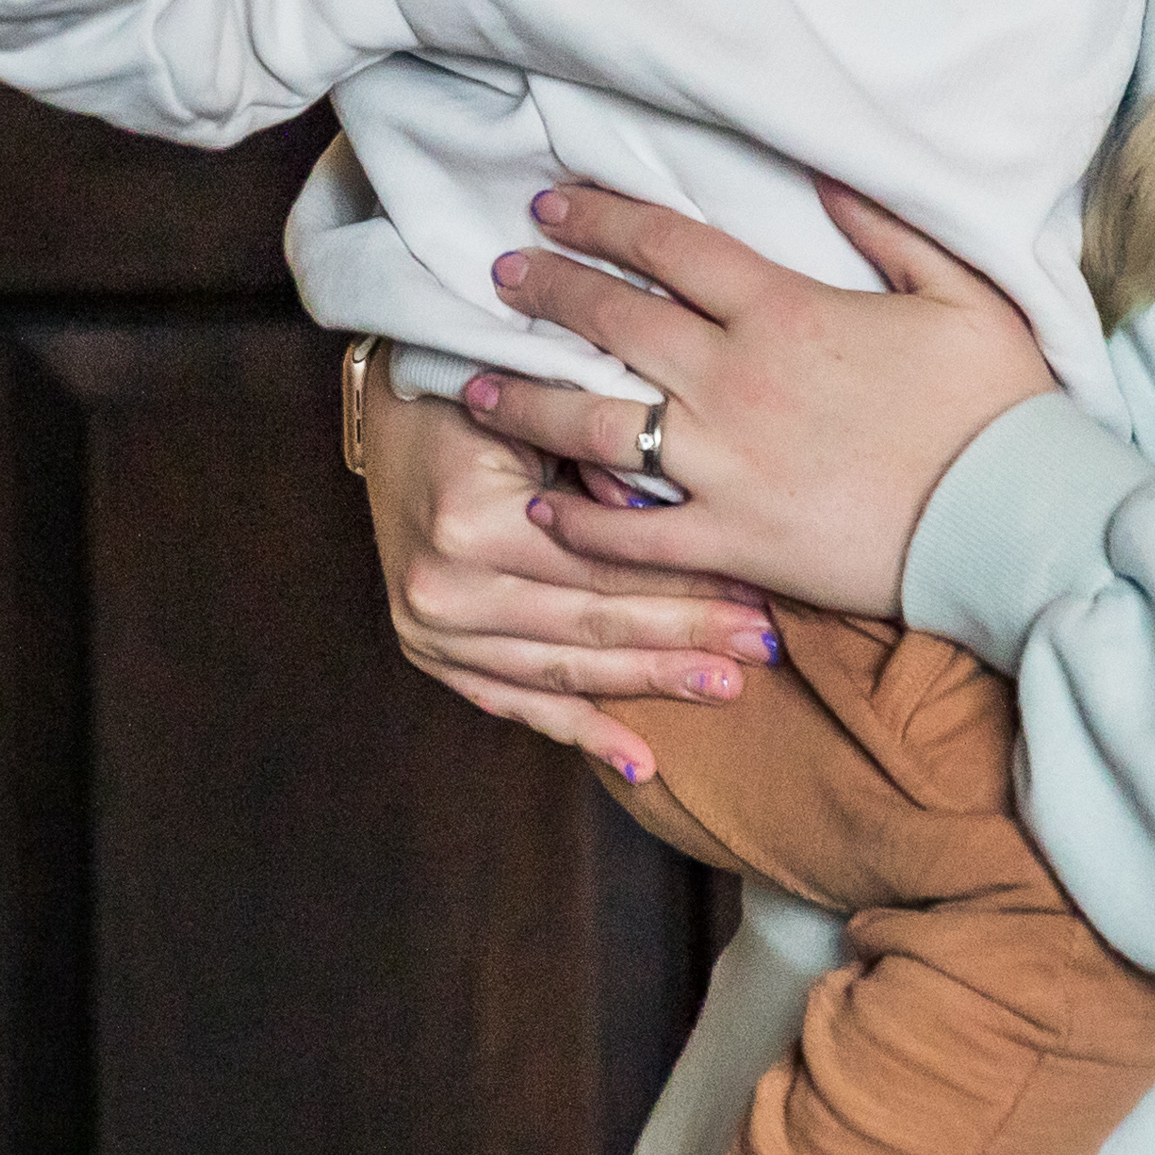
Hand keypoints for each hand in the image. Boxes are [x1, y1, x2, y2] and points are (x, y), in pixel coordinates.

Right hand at [354, 368, 778, 789]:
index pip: (604, 569)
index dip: (687, 582)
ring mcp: (429, 629)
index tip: (758, 590)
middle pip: (591, 625)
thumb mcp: (546, 409)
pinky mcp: (428, 652)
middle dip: (685, 639)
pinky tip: (640, 761)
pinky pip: (513, 703)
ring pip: (564, 671)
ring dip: (649, 683)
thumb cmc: (483, 393)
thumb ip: (607, 468)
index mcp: (471, 523)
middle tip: (763, 647)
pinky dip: (579, 731)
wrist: (392, 405)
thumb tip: (691, 528)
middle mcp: (443, 588)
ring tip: (724, 688)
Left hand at [471, 180, 1057, 622]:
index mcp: (782, 310)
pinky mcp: (733, 541)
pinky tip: (542, 509)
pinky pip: (634, 534)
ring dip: (524, 403)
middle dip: (545, 291)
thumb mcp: (959, 289)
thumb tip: (822, 173)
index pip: (666, 246)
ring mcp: (725, 466)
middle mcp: (734, 380)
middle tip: (498, 276)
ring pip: (594, 425)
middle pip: (611, 323)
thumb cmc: (997, 404)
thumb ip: (886, 228)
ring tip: (472, 388)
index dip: (601, 219)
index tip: (551, 206)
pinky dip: (581, 524)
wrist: (1016, 519)